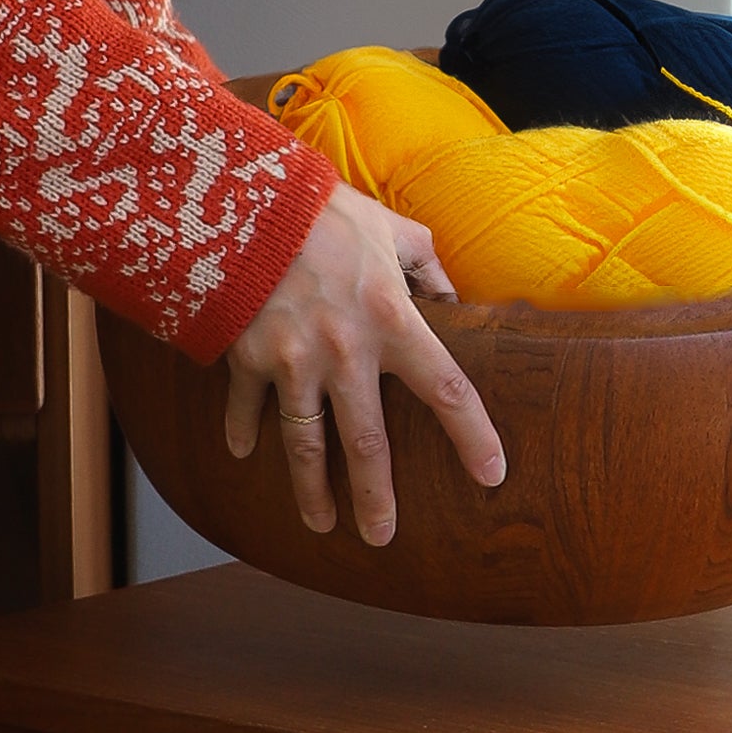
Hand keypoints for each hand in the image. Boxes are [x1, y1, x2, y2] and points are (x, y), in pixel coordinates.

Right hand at [223, 183, 505, 544]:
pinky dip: (244, 432)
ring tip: (321, 525)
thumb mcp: (390, 227)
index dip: (473, 435)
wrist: (241, 195)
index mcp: (392, 318)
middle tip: (383, 537)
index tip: (491, 475)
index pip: (446, 388)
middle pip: (367, 443)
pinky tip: (244, 455)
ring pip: (305, 444)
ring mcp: (292, 361)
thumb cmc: (324, 209)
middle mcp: (345, 351)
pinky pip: (247, 408)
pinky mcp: (246, 358)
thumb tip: (453, 296)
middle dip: (377, 497)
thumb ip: (427, 264)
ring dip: (312, 491)